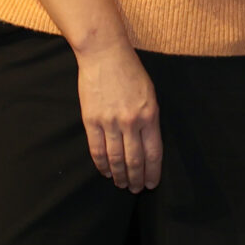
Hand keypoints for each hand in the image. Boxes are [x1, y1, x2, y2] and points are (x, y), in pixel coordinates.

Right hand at [76, 39, 161, 191]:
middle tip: (136, 189)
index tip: (152, 183)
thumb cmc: (131, 72)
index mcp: (150, 115)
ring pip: (116, 158)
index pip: (153, 152)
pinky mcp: (91, 120)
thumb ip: (150, 118)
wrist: (105, 55)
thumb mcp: (151, 94)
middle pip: (134, 160)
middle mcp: (131, 121)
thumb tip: (148, 143)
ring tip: (121, 184)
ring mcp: (110, 122)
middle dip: (136, 178)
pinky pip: (97, 149)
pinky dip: (102, 164)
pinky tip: (106, 172)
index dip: (152, 171)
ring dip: (119, 175)